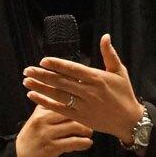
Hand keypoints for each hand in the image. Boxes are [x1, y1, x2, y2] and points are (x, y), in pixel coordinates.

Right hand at [14, 101, 92, 156]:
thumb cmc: (31, 137)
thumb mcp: (37, 118)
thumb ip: (49, 107)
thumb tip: (67, 94)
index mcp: (41, 109)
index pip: (63, 99)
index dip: (79, 100)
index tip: (90, 103)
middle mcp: (43, 119)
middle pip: (72, 111)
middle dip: (86, 116)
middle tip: (93, 121)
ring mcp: (46, 133)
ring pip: (74, 126)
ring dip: (87, 130)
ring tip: (89, 133)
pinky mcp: (51, 147)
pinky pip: (72, 142)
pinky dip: (83, 143)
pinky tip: (87, 143)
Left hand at [23, 33, 145, 138]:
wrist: (128, 120)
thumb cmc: (124, 93)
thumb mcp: (120, 71)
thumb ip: (109, 54)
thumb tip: (105, 36)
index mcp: (97, 78)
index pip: (73, 69)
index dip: (57, 65)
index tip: (43, 61)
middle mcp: (89, 91)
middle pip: (61, 82)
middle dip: (43, 75)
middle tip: (27, 70)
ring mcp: (83, 105)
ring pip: (58, 95)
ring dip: (40, 87)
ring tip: (26, 81)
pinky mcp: (80, 117)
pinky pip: (59, 109)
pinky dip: (45, 102)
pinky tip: (33, 95)